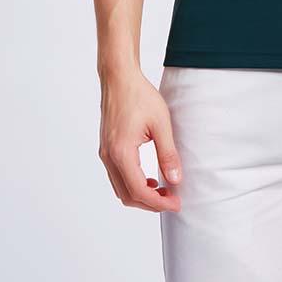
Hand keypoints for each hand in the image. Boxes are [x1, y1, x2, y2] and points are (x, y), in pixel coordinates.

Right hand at [98, 68, 182, 212]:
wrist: (119, 78)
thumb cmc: (139, 96)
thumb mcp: (160, 124)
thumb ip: (168, 154)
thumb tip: (175, 180)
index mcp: (121, 152)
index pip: (139, 191)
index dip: (158, 202)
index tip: (176, 203)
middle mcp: (108, 157)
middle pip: (127, 195)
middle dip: (150, 203)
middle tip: (172, 200)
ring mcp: (105, 153)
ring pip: (120, 189)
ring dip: (141, 195)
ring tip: (163, 191)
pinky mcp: (106, 149)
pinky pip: (117, 177)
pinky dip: (132, 184)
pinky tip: (150, 178)